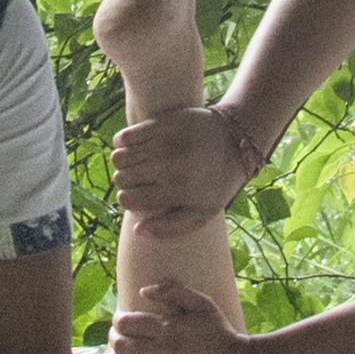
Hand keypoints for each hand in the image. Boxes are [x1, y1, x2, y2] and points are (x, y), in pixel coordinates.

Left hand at [107, 286, 256, 353]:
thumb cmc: (221, 334)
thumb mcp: (203, 305)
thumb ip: (174, 292)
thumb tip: (143, 291)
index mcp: (169, 328)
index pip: (126, 324)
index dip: (118, 321)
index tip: (120, 321)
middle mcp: (162, 352)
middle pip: (121, 346)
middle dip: (114, 339)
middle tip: (117, 338)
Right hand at [109, 105, 255, 221]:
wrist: (235, 140)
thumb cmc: (217, 182)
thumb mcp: (201, 212)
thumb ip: (169, 228)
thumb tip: (136, 230)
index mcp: (176, 190)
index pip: (128, 199)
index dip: (126, 201)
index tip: (134, 198)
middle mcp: (166, 166)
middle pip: (121, 178)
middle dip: (124, 182)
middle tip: (135, 181)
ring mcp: (163, 142)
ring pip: (119, 157)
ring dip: (121, 163)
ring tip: (133, 164)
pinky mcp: (161, 123)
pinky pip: (125, 136)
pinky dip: (121, 143)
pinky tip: (132, 147)